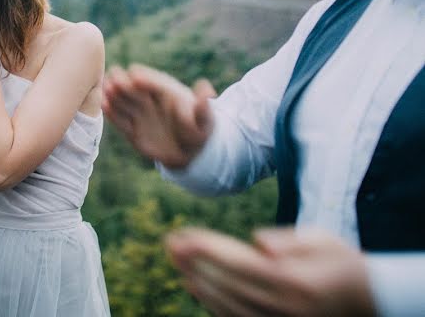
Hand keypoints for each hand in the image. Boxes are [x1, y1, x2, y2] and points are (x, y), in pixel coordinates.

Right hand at [102, 64, 214, 168]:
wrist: (189, 151)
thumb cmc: (198, 129)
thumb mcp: (204, 119)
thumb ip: (202, 106)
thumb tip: (206, 88)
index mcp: (166, 91)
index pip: (154, 82)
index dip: (145, 78)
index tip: (136, 76)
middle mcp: (149, 99)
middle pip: (134, 88)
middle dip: (124, 82)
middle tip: (114, 77)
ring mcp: (139, 113)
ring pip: (124, 101)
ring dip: (114, 94)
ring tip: (105, 88)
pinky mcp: (131, 129)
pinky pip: (120, 120)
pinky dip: (112, 113)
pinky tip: (103, 105)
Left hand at [166, 227, 375, 316]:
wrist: (371, 301)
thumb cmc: (344, 264)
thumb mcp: (325, 241)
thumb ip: (290, 240)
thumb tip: (258, 242)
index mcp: (296, 281)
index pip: (241, 263)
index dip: (208, 249)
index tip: (183, 235)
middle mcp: (286, 307)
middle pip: (229, 284)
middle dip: (196, 262)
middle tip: (170, 244)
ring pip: (229, 304)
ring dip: (199, 283)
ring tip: (177, 262)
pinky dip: (214, 304)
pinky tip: (196, 286)